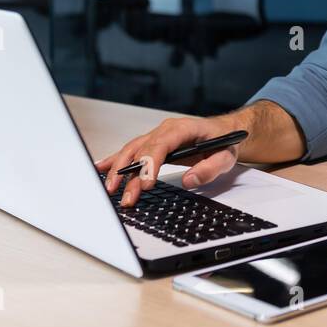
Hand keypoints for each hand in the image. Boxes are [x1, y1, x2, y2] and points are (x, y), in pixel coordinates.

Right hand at [94, 115, 240, 207]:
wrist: (224, 131)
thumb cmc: (225, 142)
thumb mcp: (227, 156)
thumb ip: (210, 168)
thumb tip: (190, 180)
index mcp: (182, 129)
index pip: (161, 145)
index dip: (150, 164)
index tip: (145, 184)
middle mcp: (165, 130)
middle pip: (141, 150)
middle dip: (131, 174)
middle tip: (127, 197)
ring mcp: (156, 136)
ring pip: (132, 151)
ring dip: (119, 170)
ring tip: (109, 189)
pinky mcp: (152, 144)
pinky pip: (130, 151)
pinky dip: (114, 160)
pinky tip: (100, 169)